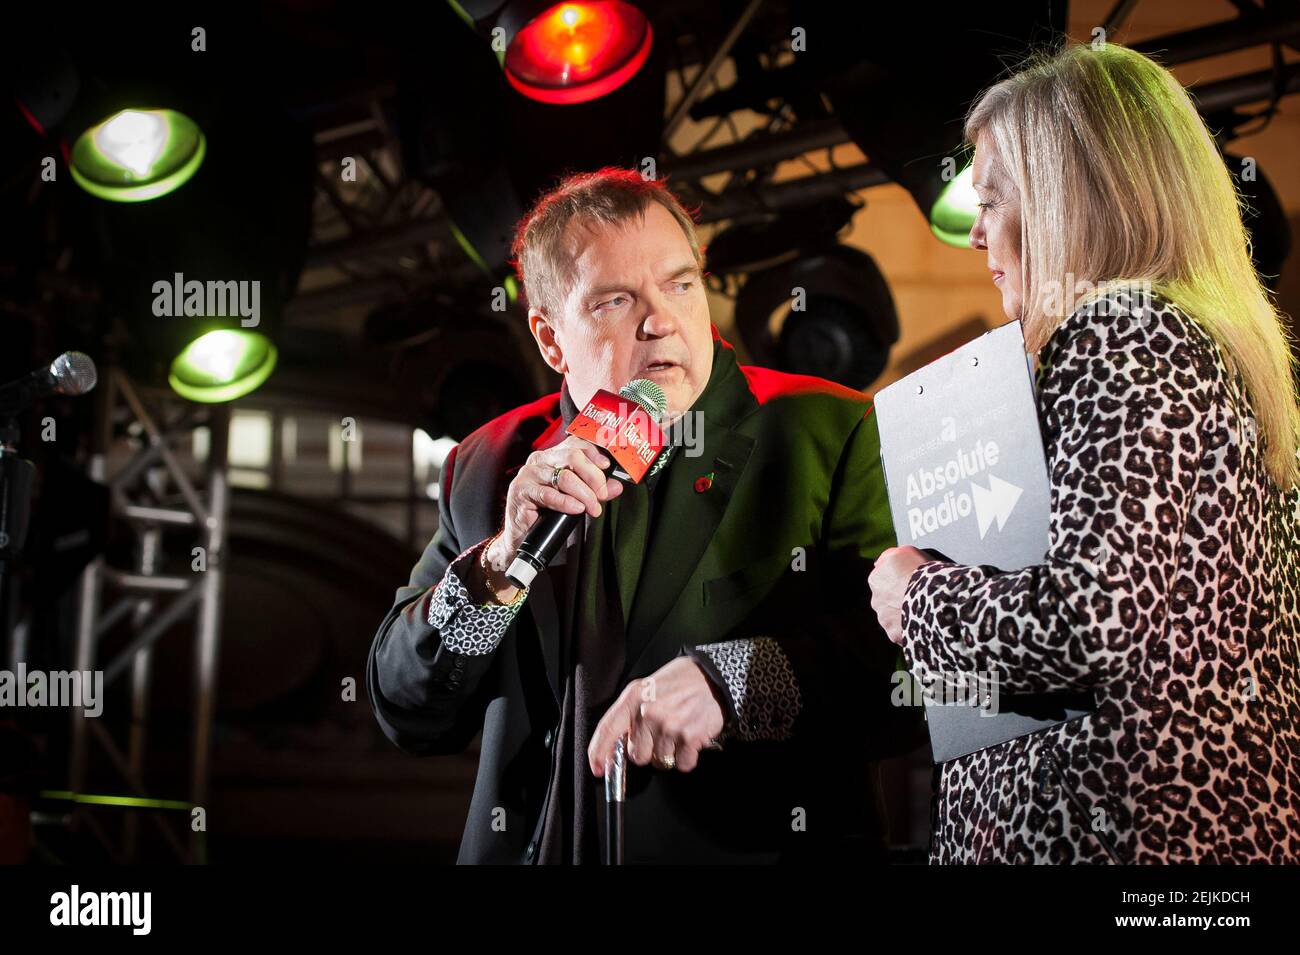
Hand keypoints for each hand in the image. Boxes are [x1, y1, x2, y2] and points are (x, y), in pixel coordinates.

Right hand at [477, 435, 624, 598]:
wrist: (523, 535)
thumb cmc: (548, 513)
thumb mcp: (576, 498)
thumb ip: (595, 490)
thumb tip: (616, 486)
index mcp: (553, 456)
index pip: (576, 444)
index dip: (594, 453)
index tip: (607, 467)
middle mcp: (539, 460)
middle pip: (572, 457)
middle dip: (593, 477)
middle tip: (602, 495)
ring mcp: (528, 474)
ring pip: (563, 476)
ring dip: (583, 493)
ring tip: (592, 507)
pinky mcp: (520, 491)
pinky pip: (548, 494)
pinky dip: (566, 502)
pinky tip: (576, 508)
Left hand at [588, 657, 725, 776]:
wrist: (712, 677)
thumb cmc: (679, 683)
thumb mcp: (647, 688)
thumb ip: (631, 713)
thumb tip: (617, 744)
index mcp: (633, 697)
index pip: (607, 730)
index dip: (599, 753)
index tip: (598, 768)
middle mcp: (648, 712)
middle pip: (637, 756)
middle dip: (648, 751)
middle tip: (660, 735)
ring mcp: (668, 726)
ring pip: (661, 762)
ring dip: (670, 753)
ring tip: (677, 731)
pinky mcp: (689, 737)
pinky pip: (682, 764)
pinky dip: (687, 757)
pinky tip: (690, 739)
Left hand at [867, 546, 934, 646]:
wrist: (932, 596)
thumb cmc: (921, 571)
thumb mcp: (906, 552)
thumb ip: (891, 555)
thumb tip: (882, 561)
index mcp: (876, 578)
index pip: (884, 579)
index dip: (899, 581)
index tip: (912, 583)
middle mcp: (875, 599)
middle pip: (886, 599)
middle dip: (899, 599)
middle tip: (918, 598)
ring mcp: (883, 618)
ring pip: (893, 617)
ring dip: (903, 615)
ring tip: (922, 612)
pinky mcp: (893, 633)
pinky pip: (901, 632)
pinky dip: (910, 629)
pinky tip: (922, 624)